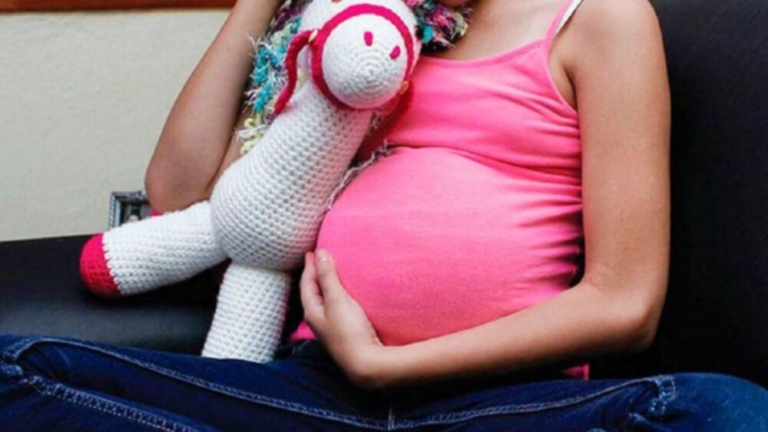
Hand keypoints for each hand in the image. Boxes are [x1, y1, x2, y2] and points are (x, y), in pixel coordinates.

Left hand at [299, 249, 387, 387]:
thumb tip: (320, 253)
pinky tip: (345, 296)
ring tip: (331, 273)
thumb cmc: (350, 332)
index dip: (310, 266)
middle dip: (315, 275)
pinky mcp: (344, 332)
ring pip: (324, 301)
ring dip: (326, 285)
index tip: (312, 251)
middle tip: (319, 259)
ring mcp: (331, 328)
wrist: (367, 364)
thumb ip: (328, 276)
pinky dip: (337, 296)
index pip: (307, 284)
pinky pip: (336, 308)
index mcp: (313, 312)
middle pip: (313, 292)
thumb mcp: (337, 300)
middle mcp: (319, 320)